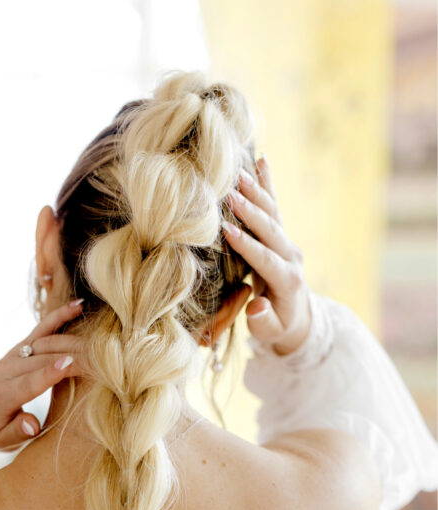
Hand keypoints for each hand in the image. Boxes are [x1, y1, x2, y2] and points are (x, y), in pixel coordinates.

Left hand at [0, 299, 86, 449]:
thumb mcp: (0, 441)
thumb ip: (17, 432)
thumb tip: (33, 424)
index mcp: (2, 395)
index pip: (29, 382)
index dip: (49, 373)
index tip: (70, 364)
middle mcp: (6, 370)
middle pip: (42, 359)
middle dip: (73, 357)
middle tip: (103, 358)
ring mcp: (13, 355)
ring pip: (45, 343)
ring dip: (73, 340)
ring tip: (99, 339)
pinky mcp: (20, 347)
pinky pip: (41, 329)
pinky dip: (59, 317)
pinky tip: (77, 306)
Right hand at [223, 156, 311, 355]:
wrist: (297, 317)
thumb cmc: (279, 328)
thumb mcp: (271, 334)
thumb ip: (263, 321)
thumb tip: (257, 308)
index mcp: (288, 281)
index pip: (266, 259)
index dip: (248, 245)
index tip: (227, 231)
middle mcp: (291, 257)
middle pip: (271, 230)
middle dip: (250, 212)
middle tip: (230, 194)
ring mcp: (287, 243)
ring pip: (272, 213)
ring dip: (256, 192)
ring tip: (237, 173)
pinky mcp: (280, 236)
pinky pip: (274, 206)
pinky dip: (267, 183)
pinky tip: (261, 160)